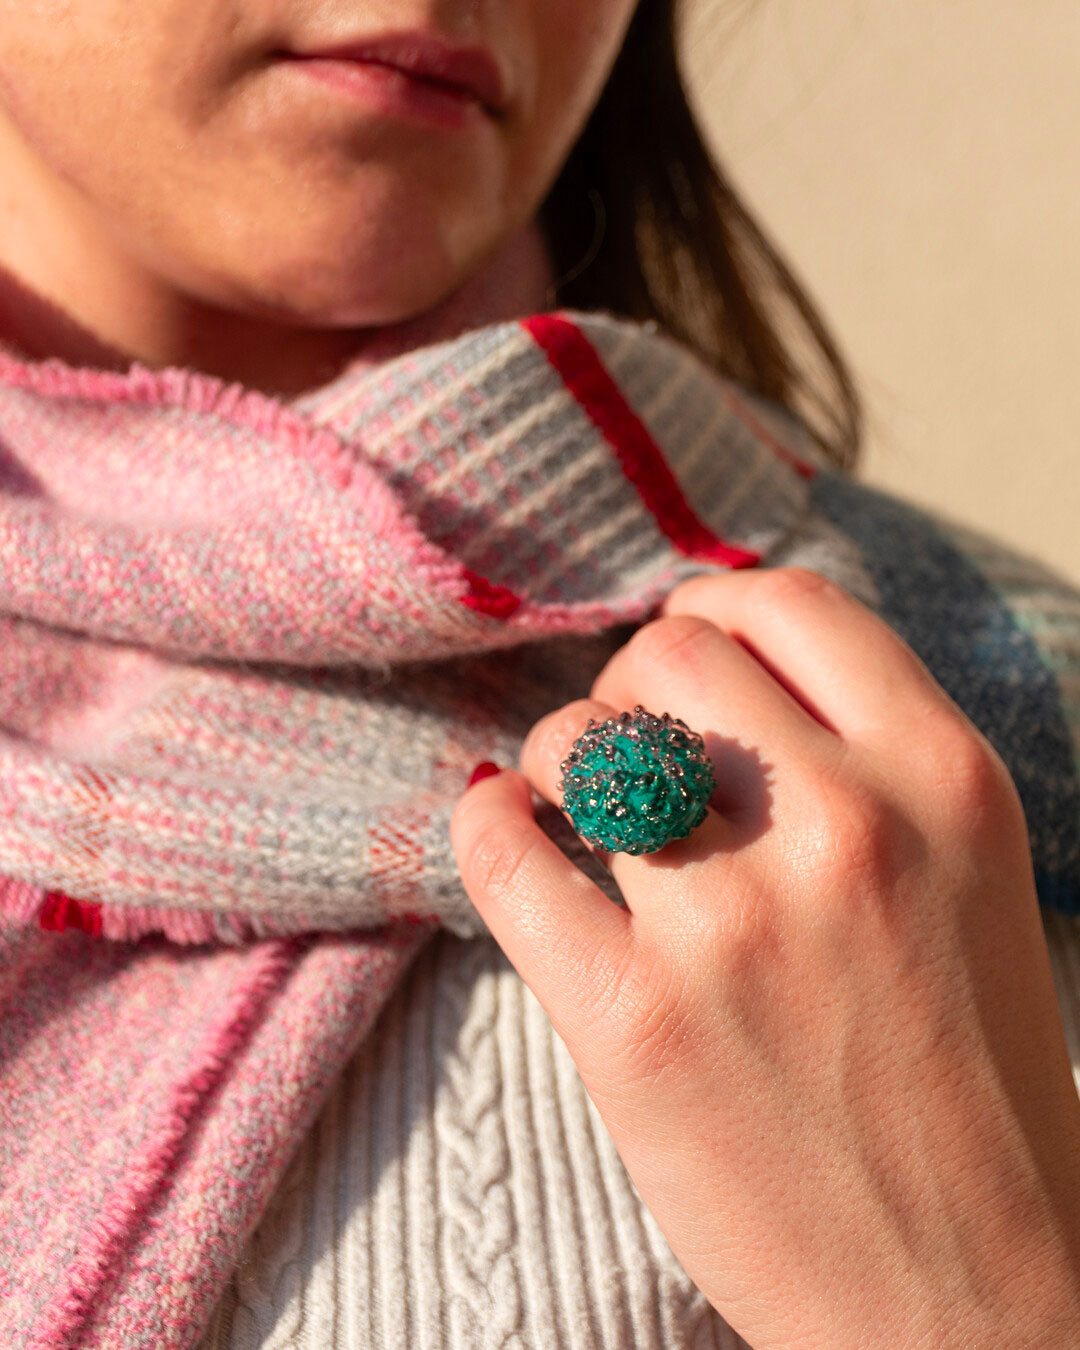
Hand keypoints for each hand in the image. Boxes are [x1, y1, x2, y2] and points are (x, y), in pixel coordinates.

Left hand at [449, 566, 1079, 1349]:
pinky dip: (486, 822)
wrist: (975, 1302)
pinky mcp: (631, 1020)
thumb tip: (730, 680)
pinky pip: (504, 854)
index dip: (714, 607)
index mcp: (945, 780)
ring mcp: (731, 925)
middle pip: (670, 657)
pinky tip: (505, 829)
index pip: (789, 608)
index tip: (681, 636)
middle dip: (632, 682)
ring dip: (562, 759)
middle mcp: (844, 828)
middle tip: (629, 738)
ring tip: (578, 805)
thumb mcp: (970, 880)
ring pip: (579, 743)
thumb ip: (869, 763)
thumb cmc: (974, 1089)